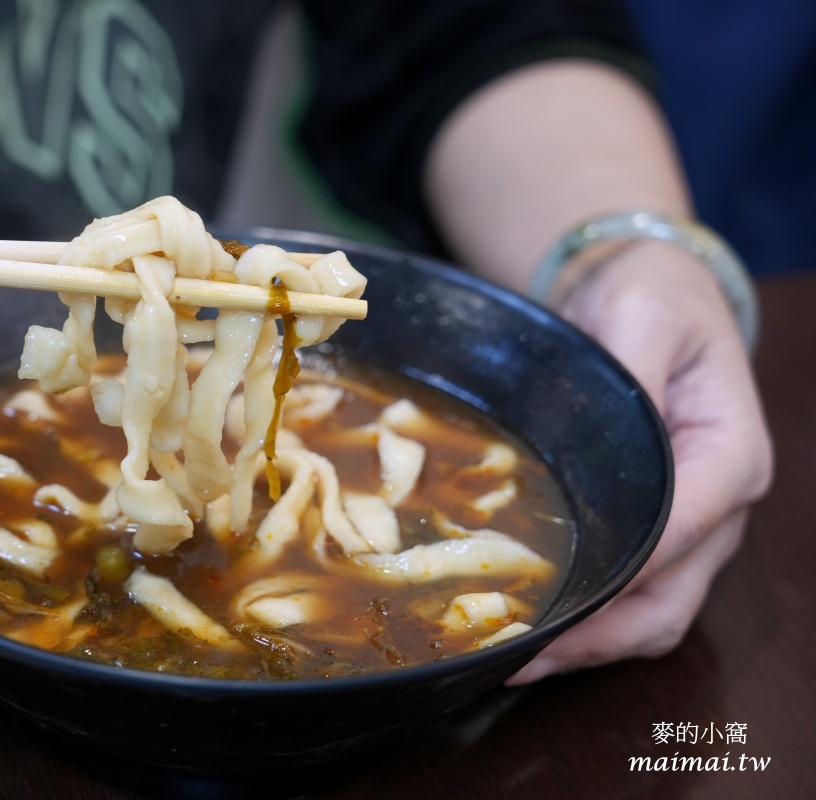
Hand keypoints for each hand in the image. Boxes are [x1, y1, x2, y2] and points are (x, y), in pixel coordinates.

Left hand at [509, 241, 772, 682]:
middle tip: (520, 658)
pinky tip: (529, 627)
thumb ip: (630, 373)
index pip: (685, 530)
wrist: (642, 288)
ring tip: (513, 660)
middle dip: (600, 636)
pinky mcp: (653, 529)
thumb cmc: (649, 294)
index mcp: (730, 454)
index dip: (626, 572)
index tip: (561, 601)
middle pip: (672, 599)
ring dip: (589, 643)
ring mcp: (690, 526)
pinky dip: (586, 619)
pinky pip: (628, 592)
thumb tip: (599, 441)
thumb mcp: (640, 312)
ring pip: (652, 612)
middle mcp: (720, 504)